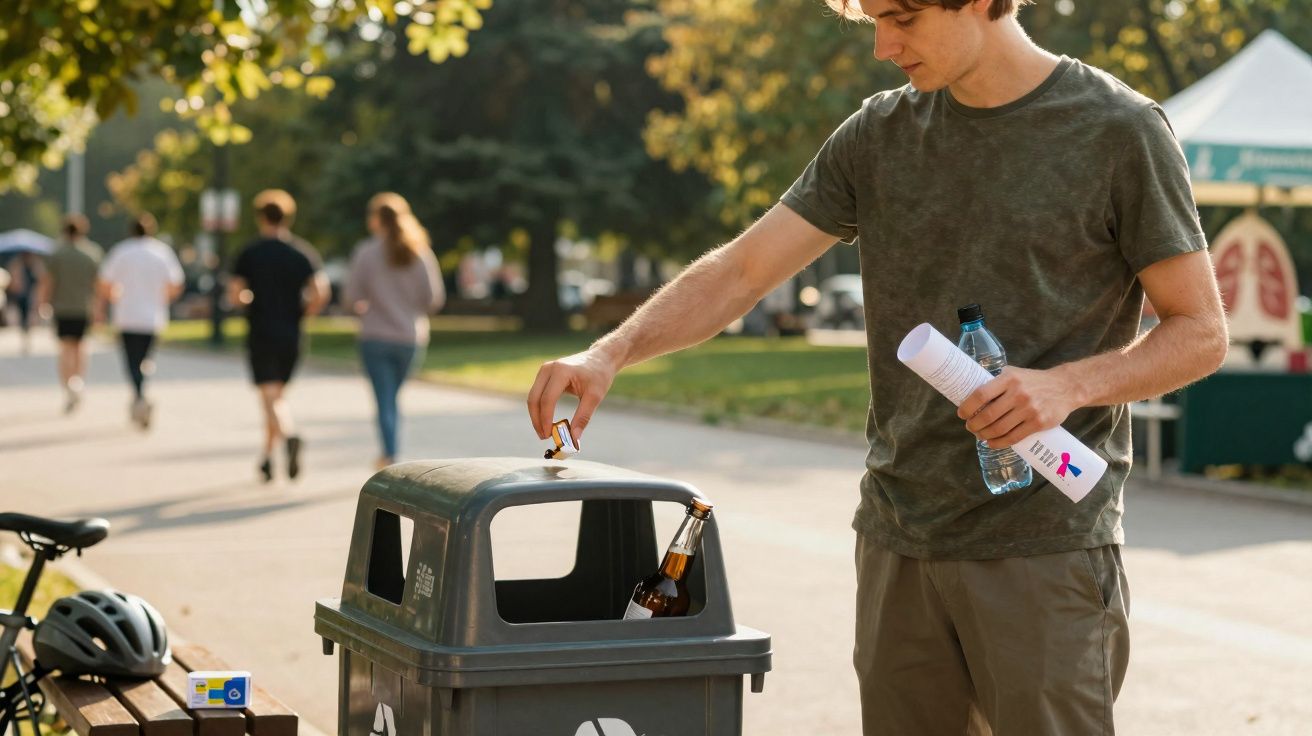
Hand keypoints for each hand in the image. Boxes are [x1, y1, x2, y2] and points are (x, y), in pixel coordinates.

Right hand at [527, 348, 619, 441]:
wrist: (600, 358)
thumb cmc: (599, 375)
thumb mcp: (595, 396)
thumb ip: (583, 416)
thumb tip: (574, 437)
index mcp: (561, 371)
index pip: (547, 399)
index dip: (546, 419)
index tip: (549, 435)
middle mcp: (549, 369)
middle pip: (534, 398)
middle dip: (537, 420)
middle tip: (544, 437)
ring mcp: (545, 370)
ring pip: (533, 397)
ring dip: (536, 416)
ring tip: (545, 432)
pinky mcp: (545, 375)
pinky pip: (537, 394)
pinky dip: (540, 409)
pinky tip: (546, 422)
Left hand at [957, 366, 1081, 448]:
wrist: (1066, 387)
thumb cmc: (1034, 381)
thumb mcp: (1015, 374)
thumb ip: (997, 382)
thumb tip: (973, 396)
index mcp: (1009, 379)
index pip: (981, 395)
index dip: (968, 407)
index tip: (961, 414)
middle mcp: (1018, 394)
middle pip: (988, 415)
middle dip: (974, 425)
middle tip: (970, 427)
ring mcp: (1029, 409)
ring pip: (999, 429)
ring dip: (984, 435)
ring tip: (980, 435)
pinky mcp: (1038, 423)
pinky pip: (1013, 437)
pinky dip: (998, 443)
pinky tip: (992, 443)